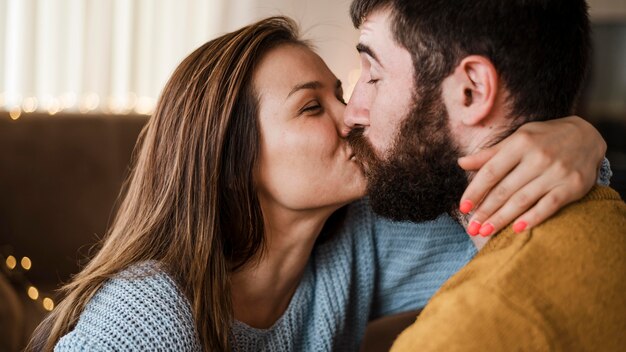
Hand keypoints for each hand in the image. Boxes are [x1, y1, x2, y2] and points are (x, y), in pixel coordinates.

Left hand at [458, 115, 605, 235]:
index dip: (475, 191)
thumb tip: (461, 163)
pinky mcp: (572, 186)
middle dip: (485, 211)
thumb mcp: (517, 138)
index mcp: (521, 143)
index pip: (491, 171)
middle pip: (505, 189)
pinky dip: (532, 218)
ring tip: (486, 231)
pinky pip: (548, 206)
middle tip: (471, 228)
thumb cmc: (544, 138)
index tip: (463, 207)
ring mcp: (556, 172)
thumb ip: (490, 154)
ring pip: (523, 200)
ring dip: (502, 218)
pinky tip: (516, 229)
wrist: (587, 136)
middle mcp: (538, 157)